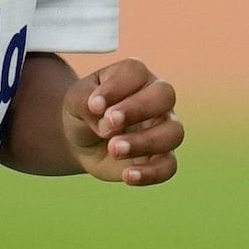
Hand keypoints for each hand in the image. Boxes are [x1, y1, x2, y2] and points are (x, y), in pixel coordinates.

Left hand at [61, 55, 178, 185]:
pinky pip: (169, 166)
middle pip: (165, 95)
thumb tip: (105, 120)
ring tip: (114, 149)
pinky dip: (151, 173)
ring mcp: (163, 128)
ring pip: (173, 132)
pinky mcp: (161, 158)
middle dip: (137, 109)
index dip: (116, 87)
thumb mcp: (75, 100)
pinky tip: (128, 175)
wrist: (82, 142)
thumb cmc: (85, 112)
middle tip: (109, 123)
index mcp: (134, 76)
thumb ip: (86, 102)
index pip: (136, 72)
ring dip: (144, 142)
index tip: (93, 104)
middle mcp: (155, 98)